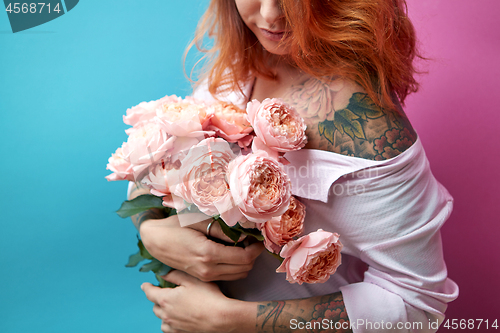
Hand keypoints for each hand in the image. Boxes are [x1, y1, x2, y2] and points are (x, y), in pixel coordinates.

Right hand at [140, 214, 264, 281]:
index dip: (256, 248)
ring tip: (243, 246)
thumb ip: (223, 230)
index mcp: (209, 254)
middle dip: (253, 255)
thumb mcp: (200, 221)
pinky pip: (228, 276)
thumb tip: (245, 235)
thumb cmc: (176, 226)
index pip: (244, 257)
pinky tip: (232, 253)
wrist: (155, 241)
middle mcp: (208, 269)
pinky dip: (235, 267)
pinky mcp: (203, 277)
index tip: (259, 239)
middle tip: (252, 241)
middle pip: (244, 269)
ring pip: (238, 275)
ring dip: (245, 262)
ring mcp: (205, 276)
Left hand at [142, 271, 253, 332]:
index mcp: (166, 299)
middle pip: (155, 306)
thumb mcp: (192, 279)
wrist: (220, 318)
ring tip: (171, 307)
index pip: (149, 292)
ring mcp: (173, 325)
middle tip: (164, 292)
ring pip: (161, 319)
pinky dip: (169, 323)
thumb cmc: (208, 297)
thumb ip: (175, 275)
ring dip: (163, 312)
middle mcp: (166, 314)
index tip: (145, 284)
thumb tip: (163, 274)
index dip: (147, 287)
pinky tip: (176, 318)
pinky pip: (168, 328)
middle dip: (157, 299)